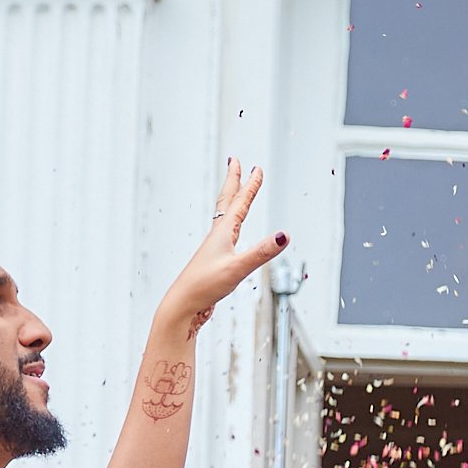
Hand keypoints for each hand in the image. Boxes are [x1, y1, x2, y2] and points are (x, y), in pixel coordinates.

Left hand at [156, 161, 286, 335]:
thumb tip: (284, 235)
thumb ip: (262, 252)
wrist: (183, 305)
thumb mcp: (238, 268)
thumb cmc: (205, 285)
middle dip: (234, 182)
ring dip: (231, 201)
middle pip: (226, 202)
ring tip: (234, 193)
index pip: (240, 203)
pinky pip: (224, 235)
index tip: (256, 169)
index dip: (250, 186)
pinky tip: (230, 234)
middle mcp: (217, 236)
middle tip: (235, 162)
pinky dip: (229, 225)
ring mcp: (214, 248)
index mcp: (223, 233)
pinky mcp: (214, 262)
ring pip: (224, 217)